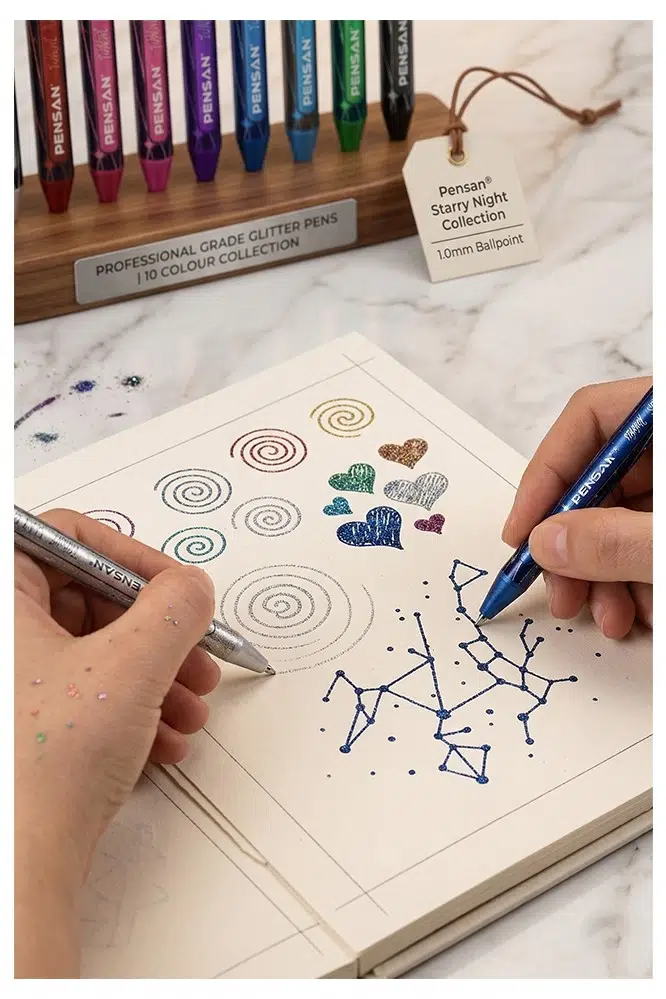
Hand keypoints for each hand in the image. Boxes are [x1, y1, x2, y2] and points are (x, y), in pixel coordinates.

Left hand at [15, 509, 220, 975]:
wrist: (18, 868)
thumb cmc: (46, 765)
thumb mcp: (131, 665)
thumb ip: (176, 607)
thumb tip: (192, 588)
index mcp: (2, 602)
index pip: (67, 536)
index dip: (131, 556)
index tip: (175, 589)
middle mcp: (2, 638)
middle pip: (92, 600)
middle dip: (158, 634)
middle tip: (196, 659)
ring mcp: (12, 686)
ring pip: (98, 652)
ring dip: (157, 677)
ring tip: (189, 712)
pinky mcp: (24, 728)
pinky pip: (88, 695)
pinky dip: (134, 711)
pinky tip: (163, 744)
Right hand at [502, 378, 651, 638]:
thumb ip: (617, 540)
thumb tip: (545, 542)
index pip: (590, 418)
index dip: (547, 475)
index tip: (523, 532)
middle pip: (602, 478)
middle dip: (576, 544)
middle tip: (560, 593)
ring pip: (623, 518)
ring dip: (605, 575)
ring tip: (609, 619)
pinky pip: (648, 540)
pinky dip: (636, 578)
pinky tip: (641, 614)